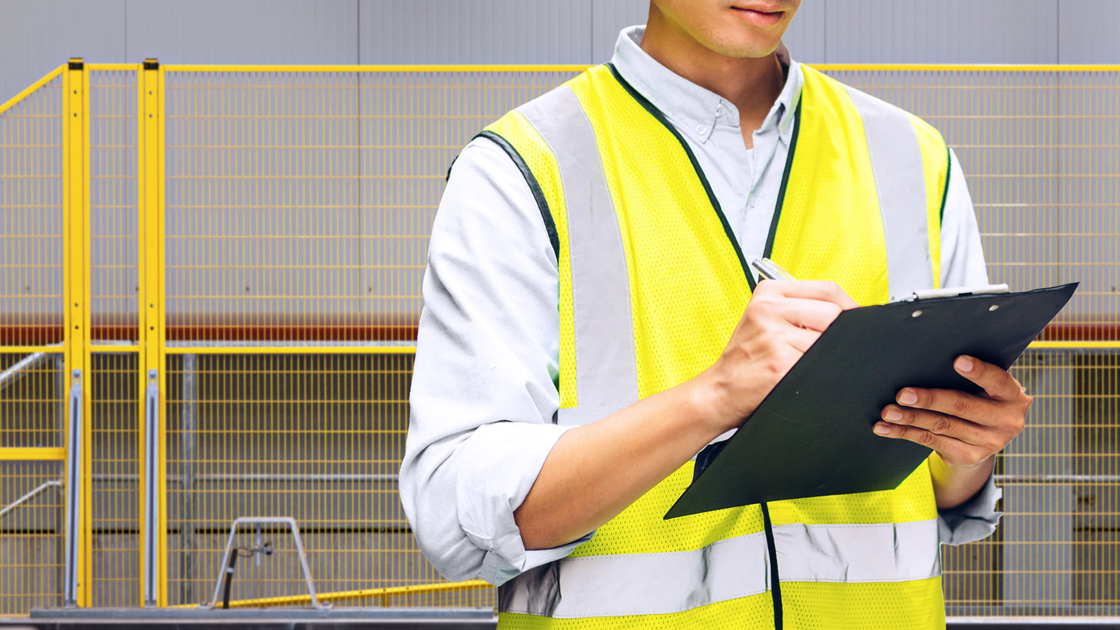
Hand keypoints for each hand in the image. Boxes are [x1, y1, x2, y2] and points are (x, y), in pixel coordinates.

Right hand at [697, 280, 858, 432]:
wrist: (720, 390)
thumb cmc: (747, 359)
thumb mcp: (764, 320)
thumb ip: (800, 310)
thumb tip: (850, 314)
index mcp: (768, 293)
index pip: (827, 289)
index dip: (849, 307)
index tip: (854, 321)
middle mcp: (768, 309)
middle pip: (833, 313)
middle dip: (840, 334)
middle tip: (829, 349)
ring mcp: (774, 336)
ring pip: (830, 340)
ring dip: (828, 356)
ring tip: (806, 363)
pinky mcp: (780, 362)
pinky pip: (820, 363)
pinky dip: (820, 371)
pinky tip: (804, 376)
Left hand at [873, 355, 1031, 467]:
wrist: (987, 435)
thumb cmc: (980, 396)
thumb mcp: (986, 385)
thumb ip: (971, 375)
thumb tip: (926, 358)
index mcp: (1013, 396)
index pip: (998, 381)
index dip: (979, 372)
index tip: (957, 361)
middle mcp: (1006, 422)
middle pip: (962, 407)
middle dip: (929, 400)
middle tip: (902, 394)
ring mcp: (987, 443)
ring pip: (942, 426)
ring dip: (910, 418)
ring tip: (887, 411)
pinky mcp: (967, 456)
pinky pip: (930, 441)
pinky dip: (905, 433)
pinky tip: (886, 428)